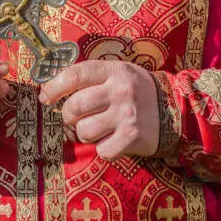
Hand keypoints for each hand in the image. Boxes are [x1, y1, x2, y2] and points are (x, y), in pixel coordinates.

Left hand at [39, 61, 159, 159]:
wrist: (175, 108)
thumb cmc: (135, 90)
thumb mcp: (118, 72)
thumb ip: (91, 76)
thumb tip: (52, 86)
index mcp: (114, 71)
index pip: (75, 75)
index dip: (54, 87)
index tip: (45, 97)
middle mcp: (120, 91)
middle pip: (75, 106)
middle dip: (67, 115)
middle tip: (73, 117)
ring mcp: (127, 115)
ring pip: (84, 131)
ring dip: (83, 134)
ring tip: (95, 129)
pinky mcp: (133, 137)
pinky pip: (102, 150)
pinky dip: (103, 148)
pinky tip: (111, 140)